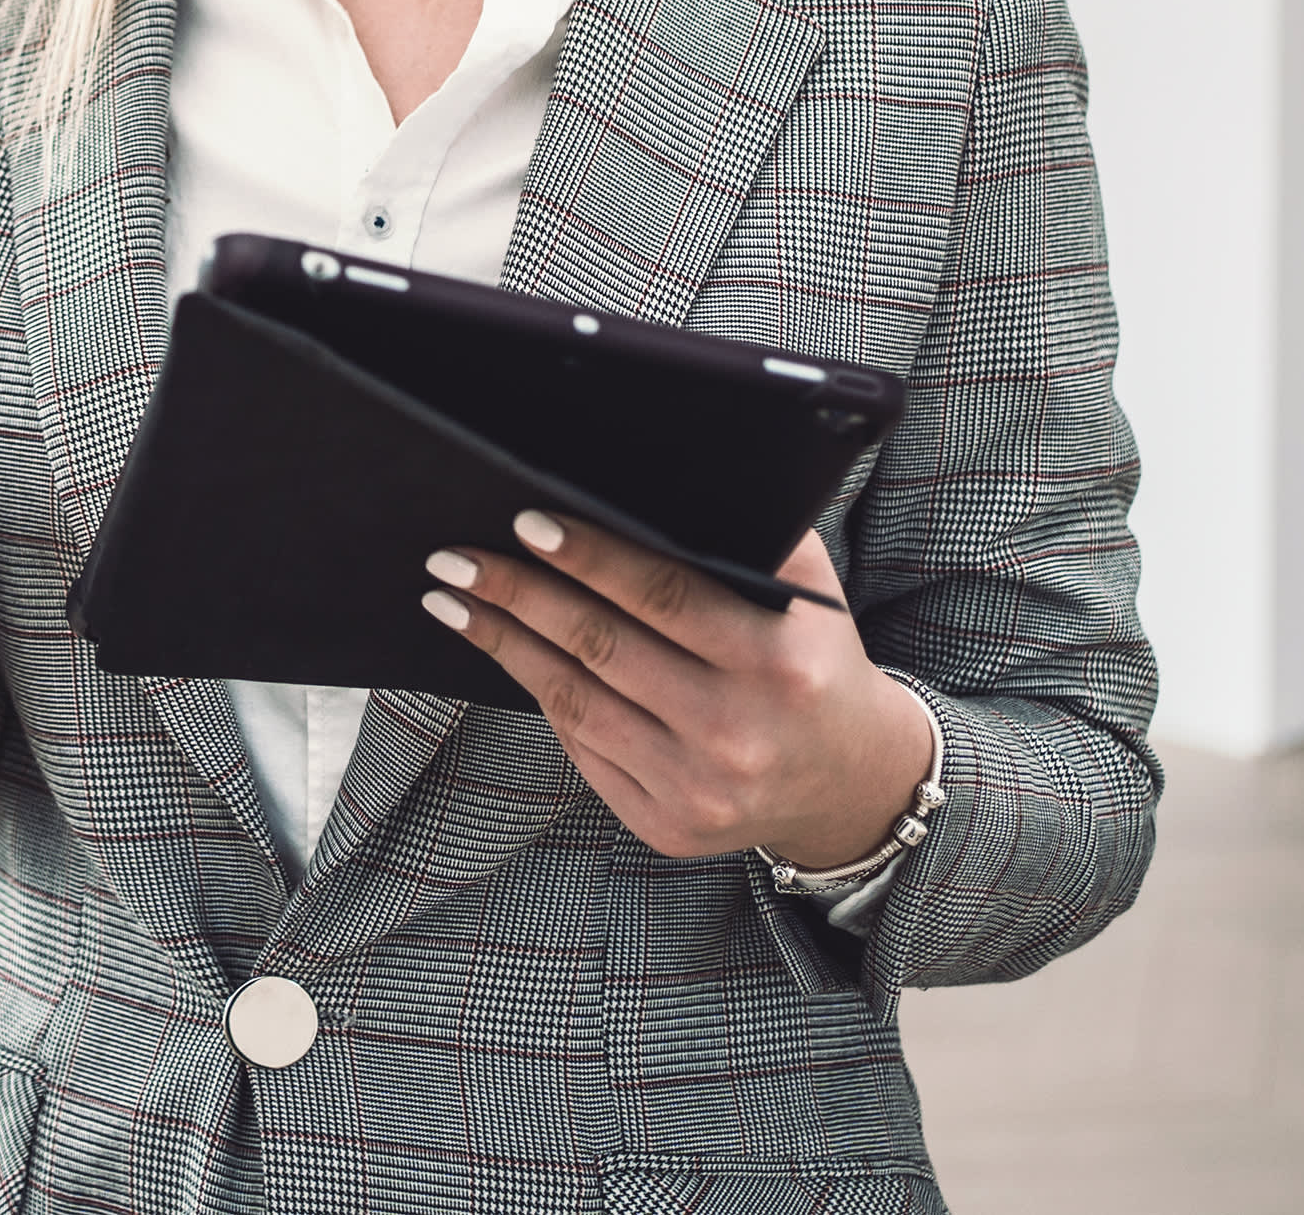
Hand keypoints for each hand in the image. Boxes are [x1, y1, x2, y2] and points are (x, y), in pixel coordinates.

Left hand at [423, 519, 934, 867]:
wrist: (850, 783)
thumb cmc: (816, 664)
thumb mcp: (814, 597)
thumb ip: (761, 539)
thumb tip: (667, 479)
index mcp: (778, 664)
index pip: (665, 596)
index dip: (591, 557)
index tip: (525, 521)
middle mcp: (737, 733)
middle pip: (603, 647)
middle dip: (518, 594)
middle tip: (455, 555)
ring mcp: (698, 789)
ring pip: (575, 701)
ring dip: (504, 643)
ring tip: (453, 598)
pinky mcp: (666, 825)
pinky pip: (583, 747)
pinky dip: (538, 692)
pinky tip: (503, 652)